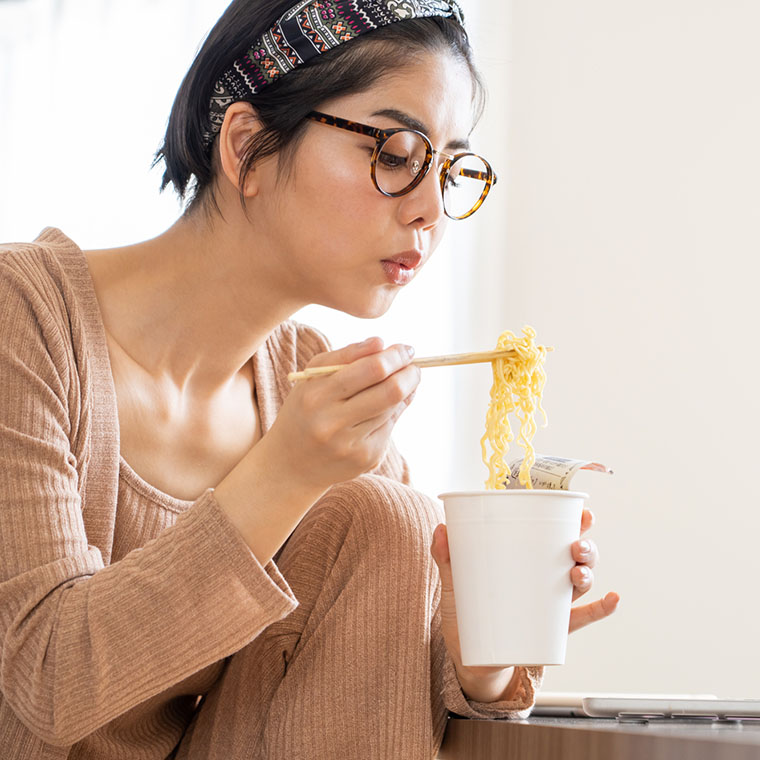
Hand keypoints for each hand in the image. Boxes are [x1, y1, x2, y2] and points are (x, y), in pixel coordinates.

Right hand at [266, 337, 419, 492]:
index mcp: (317, 394)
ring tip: (399, 383)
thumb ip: (346, 356)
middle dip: (410, 374)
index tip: (406, 349)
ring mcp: (350, 444)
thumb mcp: (313, 378)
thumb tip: (381, 343)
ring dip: (404, 392)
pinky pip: (389, 428)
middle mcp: (332, 422)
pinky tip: (381, 410)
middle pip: (390, 391)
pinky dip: (391, 414)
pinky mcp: (364, 459)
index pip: (371, 369)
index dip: (396, 357)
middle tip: (414, 366)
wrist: (290, 463)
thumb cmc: (305, 410)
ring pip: (392, 408)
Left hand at [430, 507, 619, 703]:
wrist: (468, 657)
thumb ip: (447, 557)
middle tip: (577, 545)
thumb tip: (441, 529)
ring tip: (578, 571)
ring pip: (580, 583)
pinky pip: (583, 618)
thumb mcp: (454, 583)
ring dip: (588, 572)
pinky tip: (614, 598)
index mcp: (525, 558)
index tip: (583, 511)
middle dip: (584, 545)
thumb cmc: (465, 612)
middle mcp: (544, 577)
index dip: (573, 520)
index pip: (552, 533)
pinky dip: (602, 609)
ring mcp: (550, 604)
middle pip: (574, 555)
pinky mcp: (552, 630)